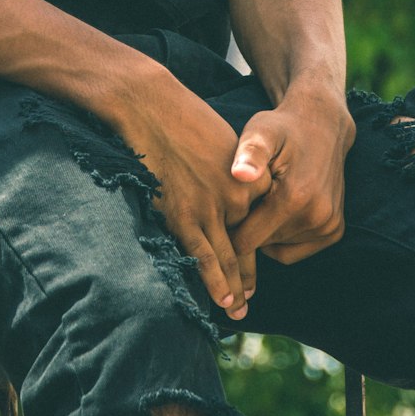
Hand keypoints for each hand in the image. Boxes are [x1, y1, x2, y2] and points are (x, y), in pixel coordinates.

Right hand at [123, 75, 272, 318]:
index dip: (259, 242)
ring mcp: (213, 207)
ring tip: (240, 309)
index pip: (261, 219)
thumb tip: (234, 197)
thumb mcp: (225, 144)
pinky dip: (215, 280)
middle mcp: (239, 195)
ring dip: (236, 286)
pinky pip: (204, 256)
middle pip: (249, 242)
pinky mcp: (185, 214)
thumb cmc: (185, 119)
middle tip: (252, 298)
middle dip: (250, 273)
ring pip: (230, 256)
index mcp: (252, 176)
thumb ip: (235, 175)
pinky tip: (223, 299)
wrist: (153, 106)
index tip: (258, 259)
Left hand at [229, 91, 356, 263]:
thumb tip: (239, 174)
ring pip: (277, 249)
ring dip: (265, 231)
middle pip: (261, 246)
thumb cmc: (282, 128)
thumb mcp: (262, 131)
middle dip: (248, 227)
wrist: (322, 125)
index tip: (226, 203)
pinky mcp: (334, 231)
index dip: (230, 226)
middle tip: (246, 197)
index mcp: (294, 198)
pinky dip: (281, 237)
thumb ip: (250, 153)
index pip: (245, 241)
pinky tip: (277, 210)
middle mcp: (316, 217)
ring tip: (263, 199)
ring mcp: (328, 226)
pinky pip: (294, 251)